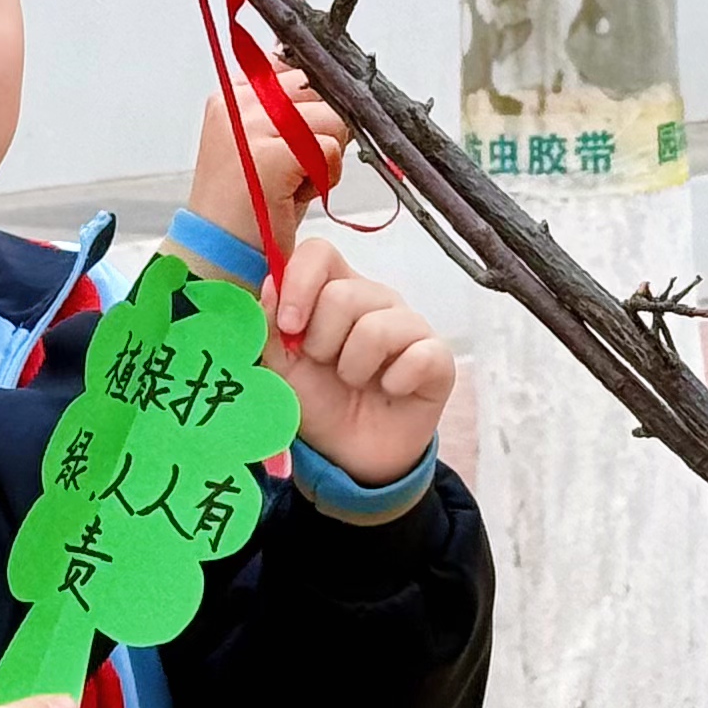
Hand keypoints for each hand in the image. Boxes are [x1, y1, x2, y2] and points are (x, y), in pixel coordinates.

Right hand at [185, 68, 348, 257]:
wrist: (219, 252)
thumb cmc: (249, 205)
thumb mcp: (263, 144)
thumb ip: (288, 110)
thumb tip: (335, 89)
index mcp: (233, 95)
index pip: (295, 67)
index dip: (314, 99)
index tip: (309, 130)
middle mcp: (238, 103)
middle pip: (319, 89)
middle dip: (324, 129)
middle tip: (299, 165)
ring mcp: (252, 126)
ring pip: (332, 119)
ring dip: (327, 157)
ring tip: (294, 182)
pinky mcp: (271, 154)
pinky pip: (330, 150)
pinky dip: (325, 178)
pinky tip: (295, 194)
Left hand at [265, 239, 451, 489]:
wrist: (350, 454)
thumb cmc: (318, 400)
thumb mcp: (280, 367)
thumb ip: (269, 327)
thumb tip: (270, 285)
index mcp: (334, 289)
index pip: (320, 252)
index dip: (300, 284)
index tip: (289, 326)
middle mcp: (375, 298)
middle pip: (344, 294)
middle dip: (322, 342)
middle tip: (326, 365)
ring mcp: (410, 324)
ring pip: (377, 328)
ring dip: (353, 368)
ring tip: (354, 381)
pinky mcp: (438, 357)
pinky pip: (418, 356)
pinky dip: (395, 382)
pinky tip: (390, 390)